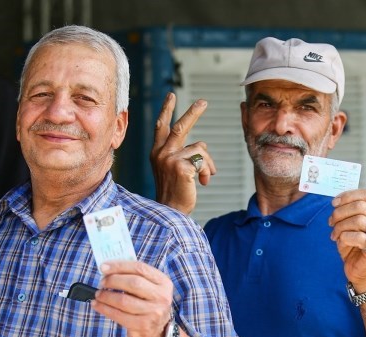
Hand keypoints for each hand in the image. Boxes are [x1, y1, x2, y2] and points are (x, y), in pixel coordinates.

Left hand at [90, 261, 174, 336]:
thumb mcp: (148, 288)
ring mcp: (153, 312)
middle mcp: (162, 297)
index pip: (140, 268)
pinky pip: (119, 315)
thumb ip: (134, 276)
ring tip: (98, 294)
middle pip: (133, 283)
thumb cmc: (147, 304)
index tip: (104, 267)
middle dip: (113, 280)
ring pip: (124, 300)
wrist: (156, 331)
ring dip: (106, 296)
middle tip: (102, 282)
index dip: (120, 266)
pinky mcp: (143, 325)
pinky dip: (104, 309)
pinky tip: (97, 305)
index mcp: (163, 282)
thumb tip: (109, 268)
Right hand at [150, 92, 214, 214]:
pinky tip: (203, 183)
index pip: (161, 126)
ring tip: (205, 178)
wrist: (171, 211)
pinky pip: (203, 161)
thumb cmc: (175, 192)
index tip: (171, 95)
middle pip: (180, 126)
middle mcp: (161, 153)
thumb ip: (182, 154)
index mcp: (157, 152)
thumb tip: (202, 146)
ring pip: (200, 148)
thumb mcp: (174, 169)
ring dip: (208, 164)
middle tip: (203, 102)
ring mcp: (170, 159)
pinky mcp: (181, 167)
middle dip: (193, 112)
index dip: (166, 110)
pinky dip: (208, 172)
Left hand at [329, 189, 365, 290]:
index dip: (348, 196)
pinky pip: (358, 237)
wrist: (360, 272)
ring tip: (334, 235)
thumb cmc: (353, 247)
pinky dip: (344, 238)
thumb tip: (335, 202)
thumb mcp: (348, 226)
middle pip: (361, 206)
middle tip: (331, 222)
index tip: (334, 203)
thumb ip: (346, 213)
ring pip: (359, 220)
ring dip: (341, 226)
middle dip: (340, 212)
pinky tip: (340, 242)